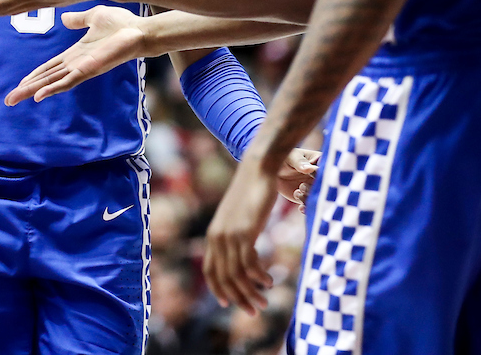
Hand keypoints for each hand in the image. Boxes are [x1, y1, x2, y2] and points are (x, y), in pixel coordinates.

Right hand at [5, 6, 148, 104]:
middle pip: (47, 78)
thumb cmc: (123, 25)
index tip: (20, 82)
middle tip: (9, 99)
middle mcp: (76, 64)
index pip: (50, 67)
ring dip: (33, 91)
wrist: (140, 30)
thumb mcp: (94, 17)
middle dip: (27, 88)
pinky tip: (39, 96)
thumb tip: (66, 18)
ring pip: (52, 82)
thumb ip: (79, 19)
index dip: (34, 75)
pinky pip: (67, 82)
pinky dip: (52, 89)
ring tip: (15, 99)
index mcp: (76, 54)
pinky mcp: (89, 70)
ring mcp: (82, 69)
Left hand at [204, 157, 277, 314]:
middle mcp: (217, 238)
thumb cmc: (251, 192)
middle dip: (239, 298)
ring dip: (251, 292)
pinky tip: (270, 281)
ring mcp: (230, 235)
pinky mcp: (245, 232)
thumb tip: (242, 250)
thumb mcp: (239, 217)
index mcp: (213, 235)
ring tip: (265, 302)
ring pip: (237, 275)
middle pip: (224, 278)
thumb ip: (236, 234)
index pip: (210, 271)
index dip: (218, 289)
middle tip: (254, 311)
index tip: (228, 303)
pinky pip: (250, 264)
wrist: (257, 169)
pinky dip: (260, 277)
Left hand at [277, 148, 319, 212]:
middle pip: (325, 186)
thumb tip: (311, 169)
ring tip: (297, 192)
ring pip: (318, 197)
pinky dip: (307, 208)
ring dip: (309, 198)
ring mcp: (314, 187)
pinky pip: (310, 205)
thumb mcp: (291, 157)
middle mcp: (320, 176)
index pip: (328, 170)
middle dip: (314, 189)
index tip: (311, 175)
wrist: (272, 170)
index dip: (322, 175)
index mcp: (320, 162)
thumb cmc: (284, 158)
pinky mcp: (306, 197)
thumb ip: (300, 162)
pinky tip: (301, 207)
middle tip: (302, 186)